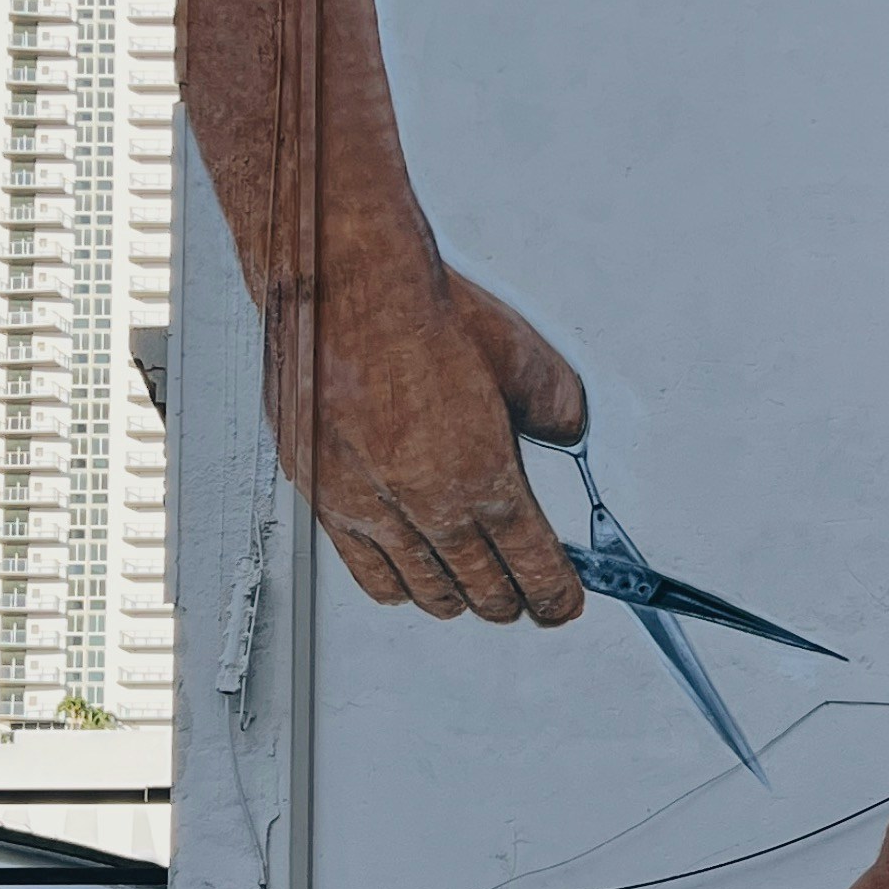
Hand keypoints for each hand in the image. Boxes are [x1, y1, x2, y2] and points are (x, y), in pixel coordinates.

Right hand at [294, 232, 588, 628]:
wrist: (343, 285)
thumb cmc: (420, 311)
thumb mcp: (523, 357)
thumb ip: (554, 408)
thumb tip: (566, 428)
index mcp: (484, 480)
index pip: (533, 569)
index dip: (555, 596)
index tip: (564, 603)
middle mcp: (425, 506)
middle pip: (480, 591)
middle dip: (510, 601)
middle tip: (525, 598)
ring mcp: (367, 507)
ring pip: (423, 592)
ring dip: (455, 599)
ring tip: (471, 593)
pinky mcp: (323, 496)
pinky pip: (365, 570)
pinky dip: (397, 585)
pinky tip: (407, 579)